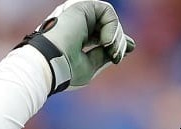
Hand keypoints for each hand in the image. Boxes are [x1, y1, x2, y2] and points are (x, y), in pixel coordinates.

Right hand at [17, 0, 134, 93]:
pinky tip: (106, 42)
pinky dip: (112, 28)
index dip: (117, 39)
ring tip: (111, 52)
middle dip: (119, 41)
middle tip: (116, 57)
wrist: (49, 65)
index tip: (131, 48)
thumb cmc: (66, 71)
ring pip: (109, 19)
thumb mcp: (91, 66)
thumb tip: (127, 47)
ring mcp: (78, 14)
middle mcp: (77, 23)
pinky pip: (107, 12)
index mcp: (77, 36)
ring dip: (116, 37)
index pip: (102, 33)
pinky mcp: (81, 7)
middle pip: (108, 26)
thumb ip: (105, 55)